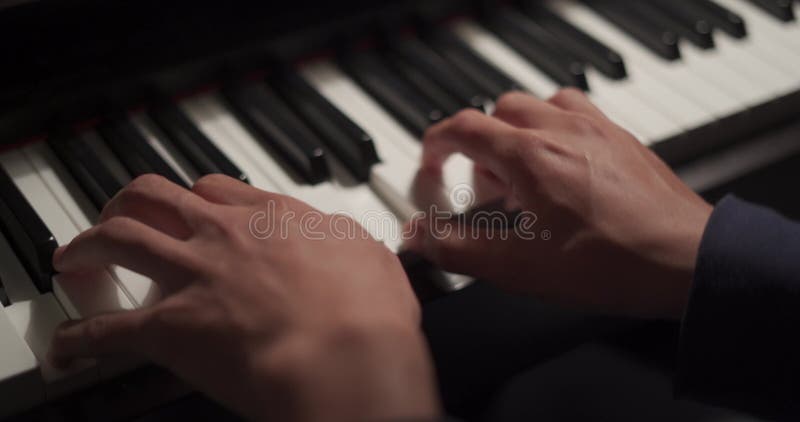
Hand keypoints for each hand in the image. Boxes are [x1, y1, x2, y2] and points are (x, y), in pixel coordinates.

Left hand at [48, 174, 440, 421]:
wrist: (346, 356)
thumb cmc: (368, 314)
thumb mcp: (369, 257)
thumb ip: (344, 242)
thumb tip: (341, 241)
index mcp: (273, 218)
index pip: (218, 187)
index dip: (196, 195)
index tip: (189, 206)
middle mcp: (225, 235)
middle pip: (156, 195)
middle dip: (129, 201)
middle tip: (121, 213)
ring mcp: (194, 276)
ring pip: (120, 238)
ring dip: (89, 245)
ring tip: (77, 256)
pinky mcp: (171, 328)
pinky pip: (110, 327)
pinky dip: (83, 335)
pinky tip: (71, 343)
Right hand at [404, 90, 712, 318]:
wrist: (688, 260)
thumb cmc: (612, 263)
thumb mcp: (519, 267)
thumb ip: (459, 249)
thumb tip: (420, 237)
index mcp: (530, 155)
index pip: (464, 127)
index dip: (436, 144)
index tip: (432, 163)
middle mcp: (563, 130)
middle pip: (500, 110)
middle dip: (481, 143)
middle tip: (486, 186)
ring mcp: (598, 130)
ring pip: (540, 105)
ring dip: (520, 132)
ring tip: (525, 175)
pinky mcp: (624, 140)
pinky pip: (579, 114)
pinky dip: (557, 131)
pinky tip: (566, 169)